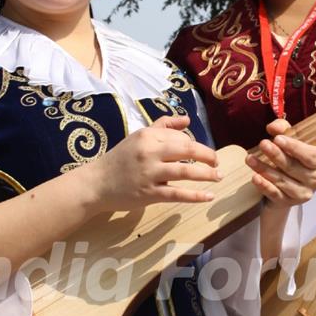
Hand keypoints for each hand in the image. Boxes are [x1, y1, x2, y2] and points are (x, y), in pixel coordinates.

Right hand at [86, 115, 221, 212]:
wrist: (97, 183)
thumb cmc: (120, 159)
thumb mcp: (139, 136)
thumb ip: (163, 126)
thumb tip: (187, 120)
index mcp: (148, 136)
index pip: (182, 137)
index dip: (197, 145)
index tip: (204, 153)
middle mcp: (149, 152)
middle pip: (188, 150)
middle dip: (208, 156)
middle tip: (218, 162)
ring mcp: (150, 174)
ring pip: (186, 172)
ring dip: (207, 175)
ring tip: (219, 177)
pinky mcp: (149, 194)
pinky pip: (178, 194)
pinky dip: (196, 196)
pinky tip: (209, 196)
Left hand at [245, 118, 315, 206]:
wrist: (286, 186)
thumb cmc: (291, 158)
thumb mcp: (289, 141)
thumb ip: (283, 130)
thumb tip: (273, 127)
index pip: (310, 155)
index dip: (294, 147)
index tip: (277, 139)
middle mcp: (315, 179)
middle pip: (294, 167)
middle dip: (276, 155)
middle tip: (262, 144)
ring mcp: (303, 193)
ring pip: (282, 181)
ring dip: (265, 169)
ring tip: (250, 159)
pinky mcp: (289, 203)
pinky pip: (275, 194)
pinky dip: (264, 186)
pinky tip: (255, 178)